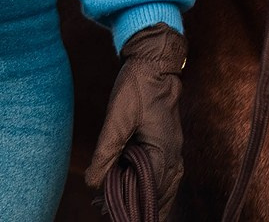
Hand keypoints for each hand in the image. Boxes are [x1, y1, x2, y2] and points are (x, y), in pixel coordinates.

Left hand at [85, 22, 187, 214]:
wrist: (154, 62)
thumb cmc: (137, 87)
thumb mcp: (117, 119)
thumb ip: (106, 152)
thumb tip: (93, 183)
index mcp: (163, 153)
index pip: (149, 192)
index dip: (130, 206)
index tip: (110, 213)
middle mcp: (174, 156)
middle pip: (161, 196)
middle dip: (140, 207)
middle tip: (112, 214)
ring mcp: (175, 150)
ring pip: (166, 188)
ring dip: (147, 199)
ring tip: (124, 209)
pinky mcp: (169, 144)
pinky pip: (166, 175)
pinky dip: (154, 187)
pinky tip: (141, 189)